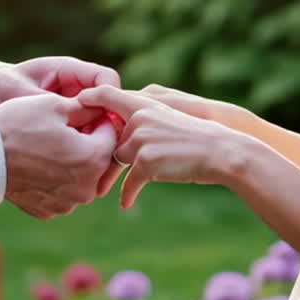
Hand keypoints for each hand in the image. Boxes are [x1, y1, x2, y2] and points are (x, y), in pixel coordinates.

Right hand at [0, 57, 125, 195]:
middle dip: (89, 143)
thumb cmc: (18, 126)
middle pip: (99, 159)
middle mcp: (85, 188)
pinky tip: (39, 165)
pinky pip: (63, 191)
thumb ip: (87, 108)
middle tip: (65, 128)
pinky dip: (57, 179)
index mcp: (93, 159)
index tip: (84, 112)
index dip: (99, 119)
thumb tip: (103, 108)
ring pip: (82, 177)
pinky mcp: (49, 211)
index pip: (111, 134)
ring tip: (50, 146)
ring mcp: (67, 203)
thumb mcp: (55, 106)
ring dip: (74, 163)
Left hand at [78, 86, 249, 209]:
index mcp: (145, 104)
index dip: (89, 97)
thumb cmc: (198, 139)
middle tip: (93, 173)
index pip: (108, 95)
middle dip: (107, 157)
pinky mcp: (146, 161)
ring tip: (102, 191)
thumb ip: (144, 122)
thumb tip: (121, 141)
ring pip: (120, 159)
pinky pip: (130, 182)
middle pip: (114, 139)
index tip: (77, 102)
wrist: (221, 151)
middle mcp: (139, 118)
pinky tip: (126, 204)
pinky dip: (128, 194)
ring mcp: (141, 139)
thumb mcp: (169, 120)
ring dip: (118, 176)